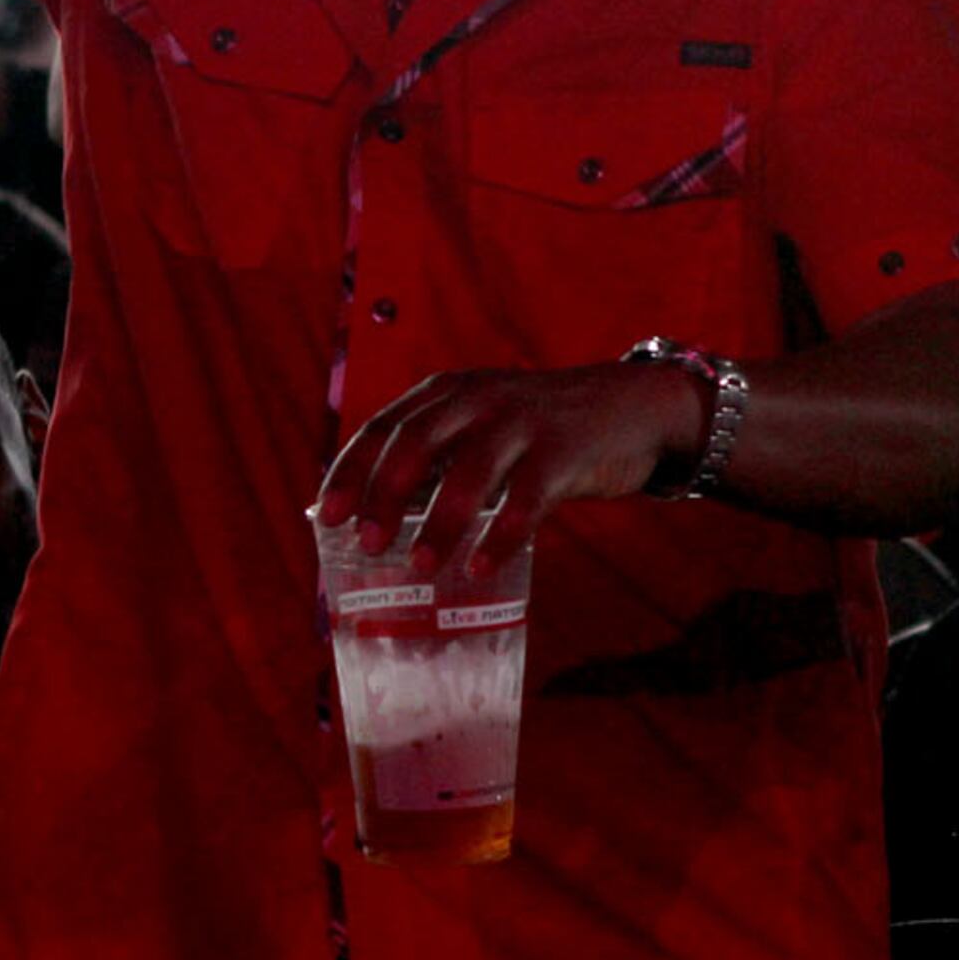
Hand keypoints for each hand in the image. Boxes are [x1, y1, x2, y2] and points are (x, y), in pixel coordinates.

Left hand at [312, 361, 705, 579]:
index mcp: (450, 392)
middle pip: (416, 443)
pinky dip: (502, 534)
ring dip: (440, 521)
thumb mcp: (483, 427)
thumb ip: (438, 460)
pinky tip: (483, 566)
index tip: (327, 518)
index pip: (384, 427)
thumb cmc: (541, 431)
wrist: (631, 406)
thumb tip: (372, 522)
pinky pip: (527, 497)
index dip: (351, 473)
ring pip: (470, 471)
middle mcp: (480, 398)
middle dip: (384, 495)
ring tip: (423, 566)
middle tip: (368, 544)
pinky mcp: (565, 449)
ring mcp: (523, 421)